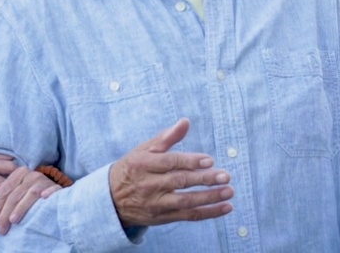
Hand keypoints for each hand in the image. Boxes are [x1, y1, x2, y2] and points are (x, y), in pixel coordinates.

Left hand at [0, 166, 61, 233]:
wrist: (55, 194)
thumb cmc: (31, 193)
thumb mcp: (17, 190)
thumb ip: (4, 190)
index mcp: (19, 173)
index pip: (4, 190)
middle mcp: (31, 175)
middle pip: (14, 195)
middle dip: (5, 213)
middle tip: (1, 229)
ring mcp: (44, 180)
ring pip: (30, 194)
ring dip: (21, 208)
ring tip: (13, 221)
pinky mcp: (57, 187)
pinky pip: (53, 190)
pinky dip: (49, 193)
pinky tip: (44, 198)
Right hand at [110, 118, 233, 228]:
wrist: (111, 200)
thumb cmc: (133, 168)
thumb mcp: (143, 150)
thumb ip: (166, 137)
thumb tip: (186, 121)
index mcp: (143, 165)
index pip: (170, 163)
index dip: (190, 161)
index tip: (209, 160)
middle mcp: (149, 186)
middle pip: (179, 182)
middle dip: (204, 179)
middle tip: (226, 176)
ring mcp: (155, 204)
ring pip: (186, 202)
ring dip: (209, 198)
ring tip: (229, 191)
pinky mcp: (162, 218)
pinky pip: (188, 216)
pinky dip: (208, 213)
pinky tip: (225, 207)